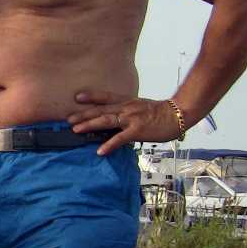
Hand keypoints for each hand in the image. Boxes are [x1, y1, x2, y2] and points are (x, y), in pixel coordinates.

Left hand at [67, 91, 183, 155]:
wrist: (178, 114)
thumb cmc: (159, 112)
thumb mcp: (140, 107)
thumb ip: (126, 110)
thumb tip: (114, 116)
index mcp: (127, 102)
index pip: (106, 97)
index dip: (91, 96)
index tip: (77, 97)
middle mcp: (127, 108)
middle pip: (101, 110)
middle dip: (84, 114)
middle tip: (68, 119)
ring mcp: (131, 119)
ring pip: (107, 121)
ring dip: (90, 125)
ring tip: (76, 130)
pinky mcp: (138, 130)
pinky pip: (120, 138)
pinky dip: (109, 145)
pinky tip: (100, 151)